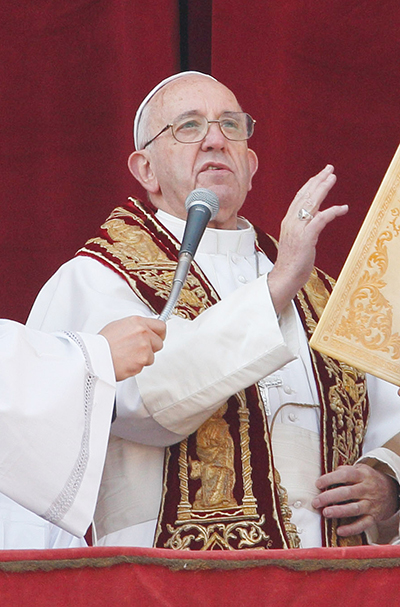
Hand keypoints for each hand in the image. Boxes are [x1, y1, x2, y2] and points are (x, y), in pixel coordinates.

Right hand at [99, 316, 165, 380]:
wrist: (94, 357)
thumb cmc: (102, 343)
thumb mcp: (118, 326)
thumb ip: (135, 327)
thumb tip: (144, 330)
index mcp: (138, 322)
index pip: (161, 326)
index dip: (159, 334)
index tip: (157, 337)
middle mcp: (143, 333)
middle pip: (159, 343)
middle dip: (151, 348)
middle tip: (138, 350)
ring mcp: (144, 347)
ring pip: (151, 357)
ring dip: (142, 358)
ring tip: (127, 356)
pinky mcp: (142, 361)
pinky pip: (143, 366)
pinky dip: (136, 366)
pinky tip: (125, 362)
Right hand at [267, 165, 347, 313]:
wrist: (285, 276)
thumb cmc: (292, 262)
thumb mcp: (297, 239)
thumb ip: (304, 226)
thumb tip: (316, 218)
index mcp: (288, 221)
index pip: (299, 197)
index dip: (310, 184)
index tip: (320, 175)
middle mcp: (291, 221)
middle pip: (305, 195)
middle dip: (318, 180)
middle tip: (329, 169)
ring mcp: (298, 229)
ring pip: (311, 203)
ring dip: (323, 189)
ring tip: (333, 178)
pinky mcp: (306, 237)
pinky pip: (320, 219)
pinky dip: (332, 212)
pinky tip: (342, 208)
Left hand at [312, 463, 397, 536]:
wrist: (393, 491)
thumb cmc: (369, 480)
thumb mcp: (360, 469)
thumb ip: (344, 471)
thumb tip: (328, 476)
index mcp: (362, 475)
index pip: (344, 475)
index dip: (330, 479)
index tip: (318, 484)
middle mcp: (367, 489)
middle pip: (347, 493)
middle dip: (329, 497)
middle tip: (316, 502)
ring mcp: (371, 504)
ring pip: (354, 509)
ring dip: (339, 511)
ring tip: (325, 513)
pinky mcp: (374, 517)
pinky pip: (362, 524)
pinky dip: (351, 529)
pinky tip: (340, 531)